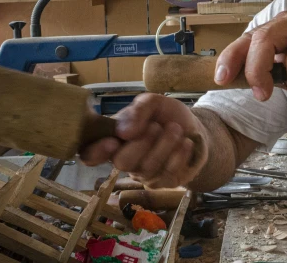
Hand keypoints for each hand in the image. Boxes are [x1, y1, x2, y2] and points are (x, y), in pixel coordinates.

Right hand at [80, 93, 208, 188]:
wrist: (195, 126)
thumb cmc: (167, 115)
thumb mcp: (153, 102)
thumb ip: (138, 110)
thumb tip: (123, 132)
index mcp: (114, 138)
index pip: (90, 154)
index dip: (96, 152)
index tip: (112, 142)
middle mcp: (124, 159)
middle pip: (121, 162)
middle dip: (142, 143)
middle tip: (157, 127)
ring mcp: (144, 174)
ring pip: (147, 168)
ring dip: (165, 145)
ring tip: (176, 129)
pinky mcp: (164, 183)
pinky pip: (168, 174)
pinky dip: (179, 155)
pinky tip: (186, 142)